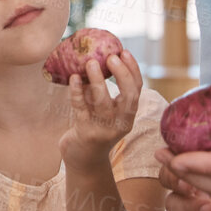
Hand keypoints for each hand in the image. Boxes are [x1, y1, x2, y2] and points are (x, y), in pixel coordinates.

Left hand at [58, 49, 142, 169]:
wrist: (83, 159)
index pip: (137, 90)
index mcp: (128, 115)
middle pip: (128, 97)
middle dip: (122, 75)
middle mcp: (120, 123)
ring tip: (90, 62)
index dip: (133, 70)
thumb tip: (94, 58)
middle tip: (111, 56)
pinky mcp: (86, 132)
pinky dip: (77, 92)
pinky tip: (73, 78)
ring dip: (98, 81)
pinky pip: (81, 108)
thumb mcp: (104, 111)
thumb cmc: (93, 128)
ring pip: (104, 103)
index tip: (125, 51)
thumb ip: (102, 92)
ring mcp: (104, 129)